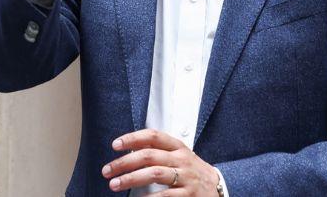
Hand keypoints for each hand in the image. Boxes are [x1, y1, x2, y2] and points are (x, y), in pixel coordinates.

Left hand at [102, 129, 219, 195]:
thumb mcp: (178, 156)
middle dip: (124, 162)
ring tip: (114, 184)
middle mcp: (181, 159)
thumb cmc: (192, 171)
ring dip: (131, 179)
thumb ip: (158, 151)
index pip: (153, 136)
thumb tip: (128, 150)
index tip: (115, 145)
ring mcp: (186, 177)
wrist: (219, 187)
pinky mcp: (189, 194)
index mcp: (177, 147)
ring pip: (154, 173)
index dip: (132, 138)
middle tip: (107, 170)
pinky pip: (165, 195)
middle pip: (149, 155)